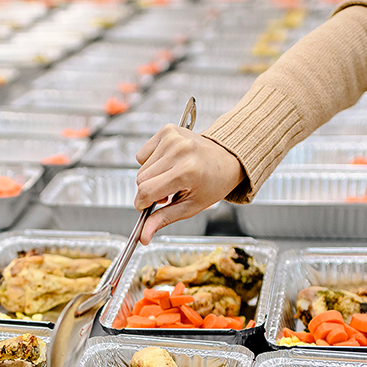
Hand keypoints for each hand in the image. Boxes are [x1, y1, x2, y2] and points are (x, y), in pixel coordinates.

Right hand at [134, 124, 244, 242]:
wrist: (226, 159)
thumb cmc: (213, 183)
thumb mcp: (191, 207)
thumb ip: (163, 219)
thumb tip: (143, 236)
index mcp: (187, 171)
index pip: (146, 191)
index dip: (142, 204)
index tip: (147, 207)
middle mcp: (179, 150)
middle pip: (140, 180)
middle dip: (149, 191)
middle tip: (168, 192)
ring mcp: (172, 138)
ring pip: (140, 168)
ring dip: (151, 177)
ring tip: (171, 178)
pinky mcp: (167, 130)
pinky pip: (142, 154)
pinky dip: (151, 163)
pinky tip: (167, 164)